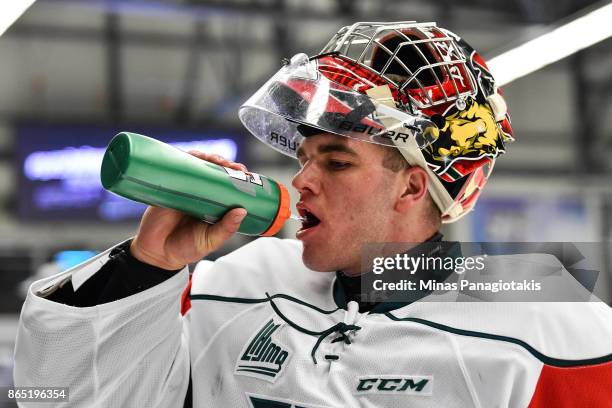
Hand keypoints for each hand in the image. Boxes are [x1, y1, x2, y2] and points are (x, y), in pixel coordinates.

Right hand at [130, 151, 248, 269]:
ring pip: (197, 165)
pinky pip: (176, 167)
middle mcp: (200, 193)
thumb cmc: (185, 248)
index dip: (237, 176)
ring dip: (208, 157)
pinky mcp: (167, 186)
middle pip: (214, 170)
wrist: (156, 254)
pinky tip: (194, 156)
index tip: (245, 174)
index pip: (228, 184)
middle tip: (232, 167)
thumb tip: (242, 211)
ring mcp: (184, 188)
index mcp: (213, 204)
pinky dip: (185, 157)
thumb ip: (226, 229)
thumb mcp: (210, 240)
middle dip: (225, 163)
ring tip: (216, 161)